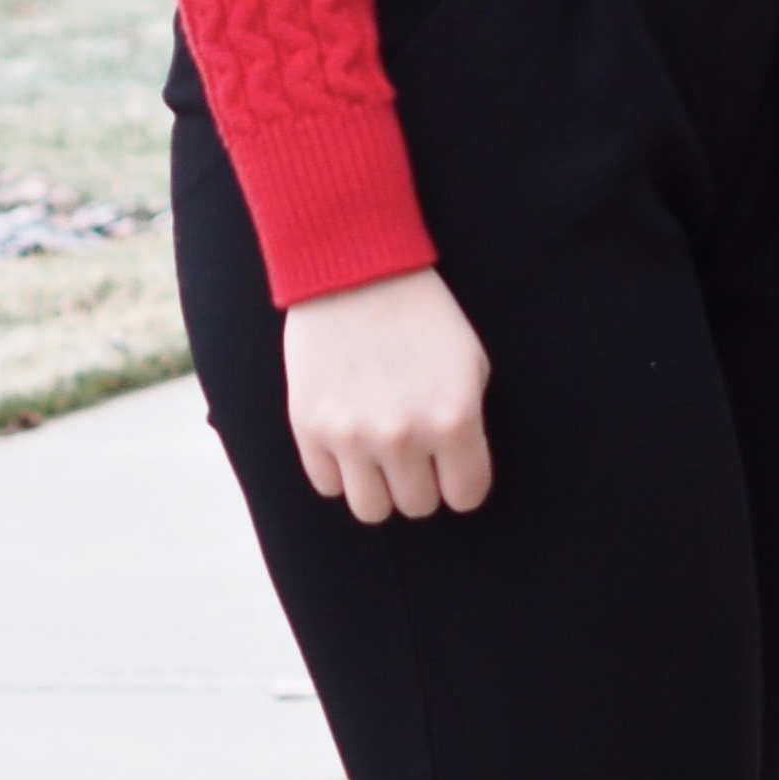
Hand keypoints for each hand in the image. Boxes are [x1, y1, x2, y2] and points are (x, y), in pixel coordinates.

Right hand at [283, 266, 492, 523]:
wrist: (354, 269)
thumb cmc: (422, 315)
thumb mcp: (470, 365)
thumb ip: (468, 424)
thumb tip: (457, 473)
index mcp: (454, 419)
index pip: (466, 496)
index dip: (461, 482)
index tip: (451, 465)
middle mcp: (404, 436)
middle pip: (417, 506)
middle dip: (420, 481)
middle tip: (413, 448)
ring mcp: (351, 435)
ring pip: (371, 510)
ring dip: (379, 487)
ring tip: (378, 454)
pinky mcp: (308, 427)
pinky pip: (327, 485)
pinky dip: (338, 470)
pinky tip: (346, 437)